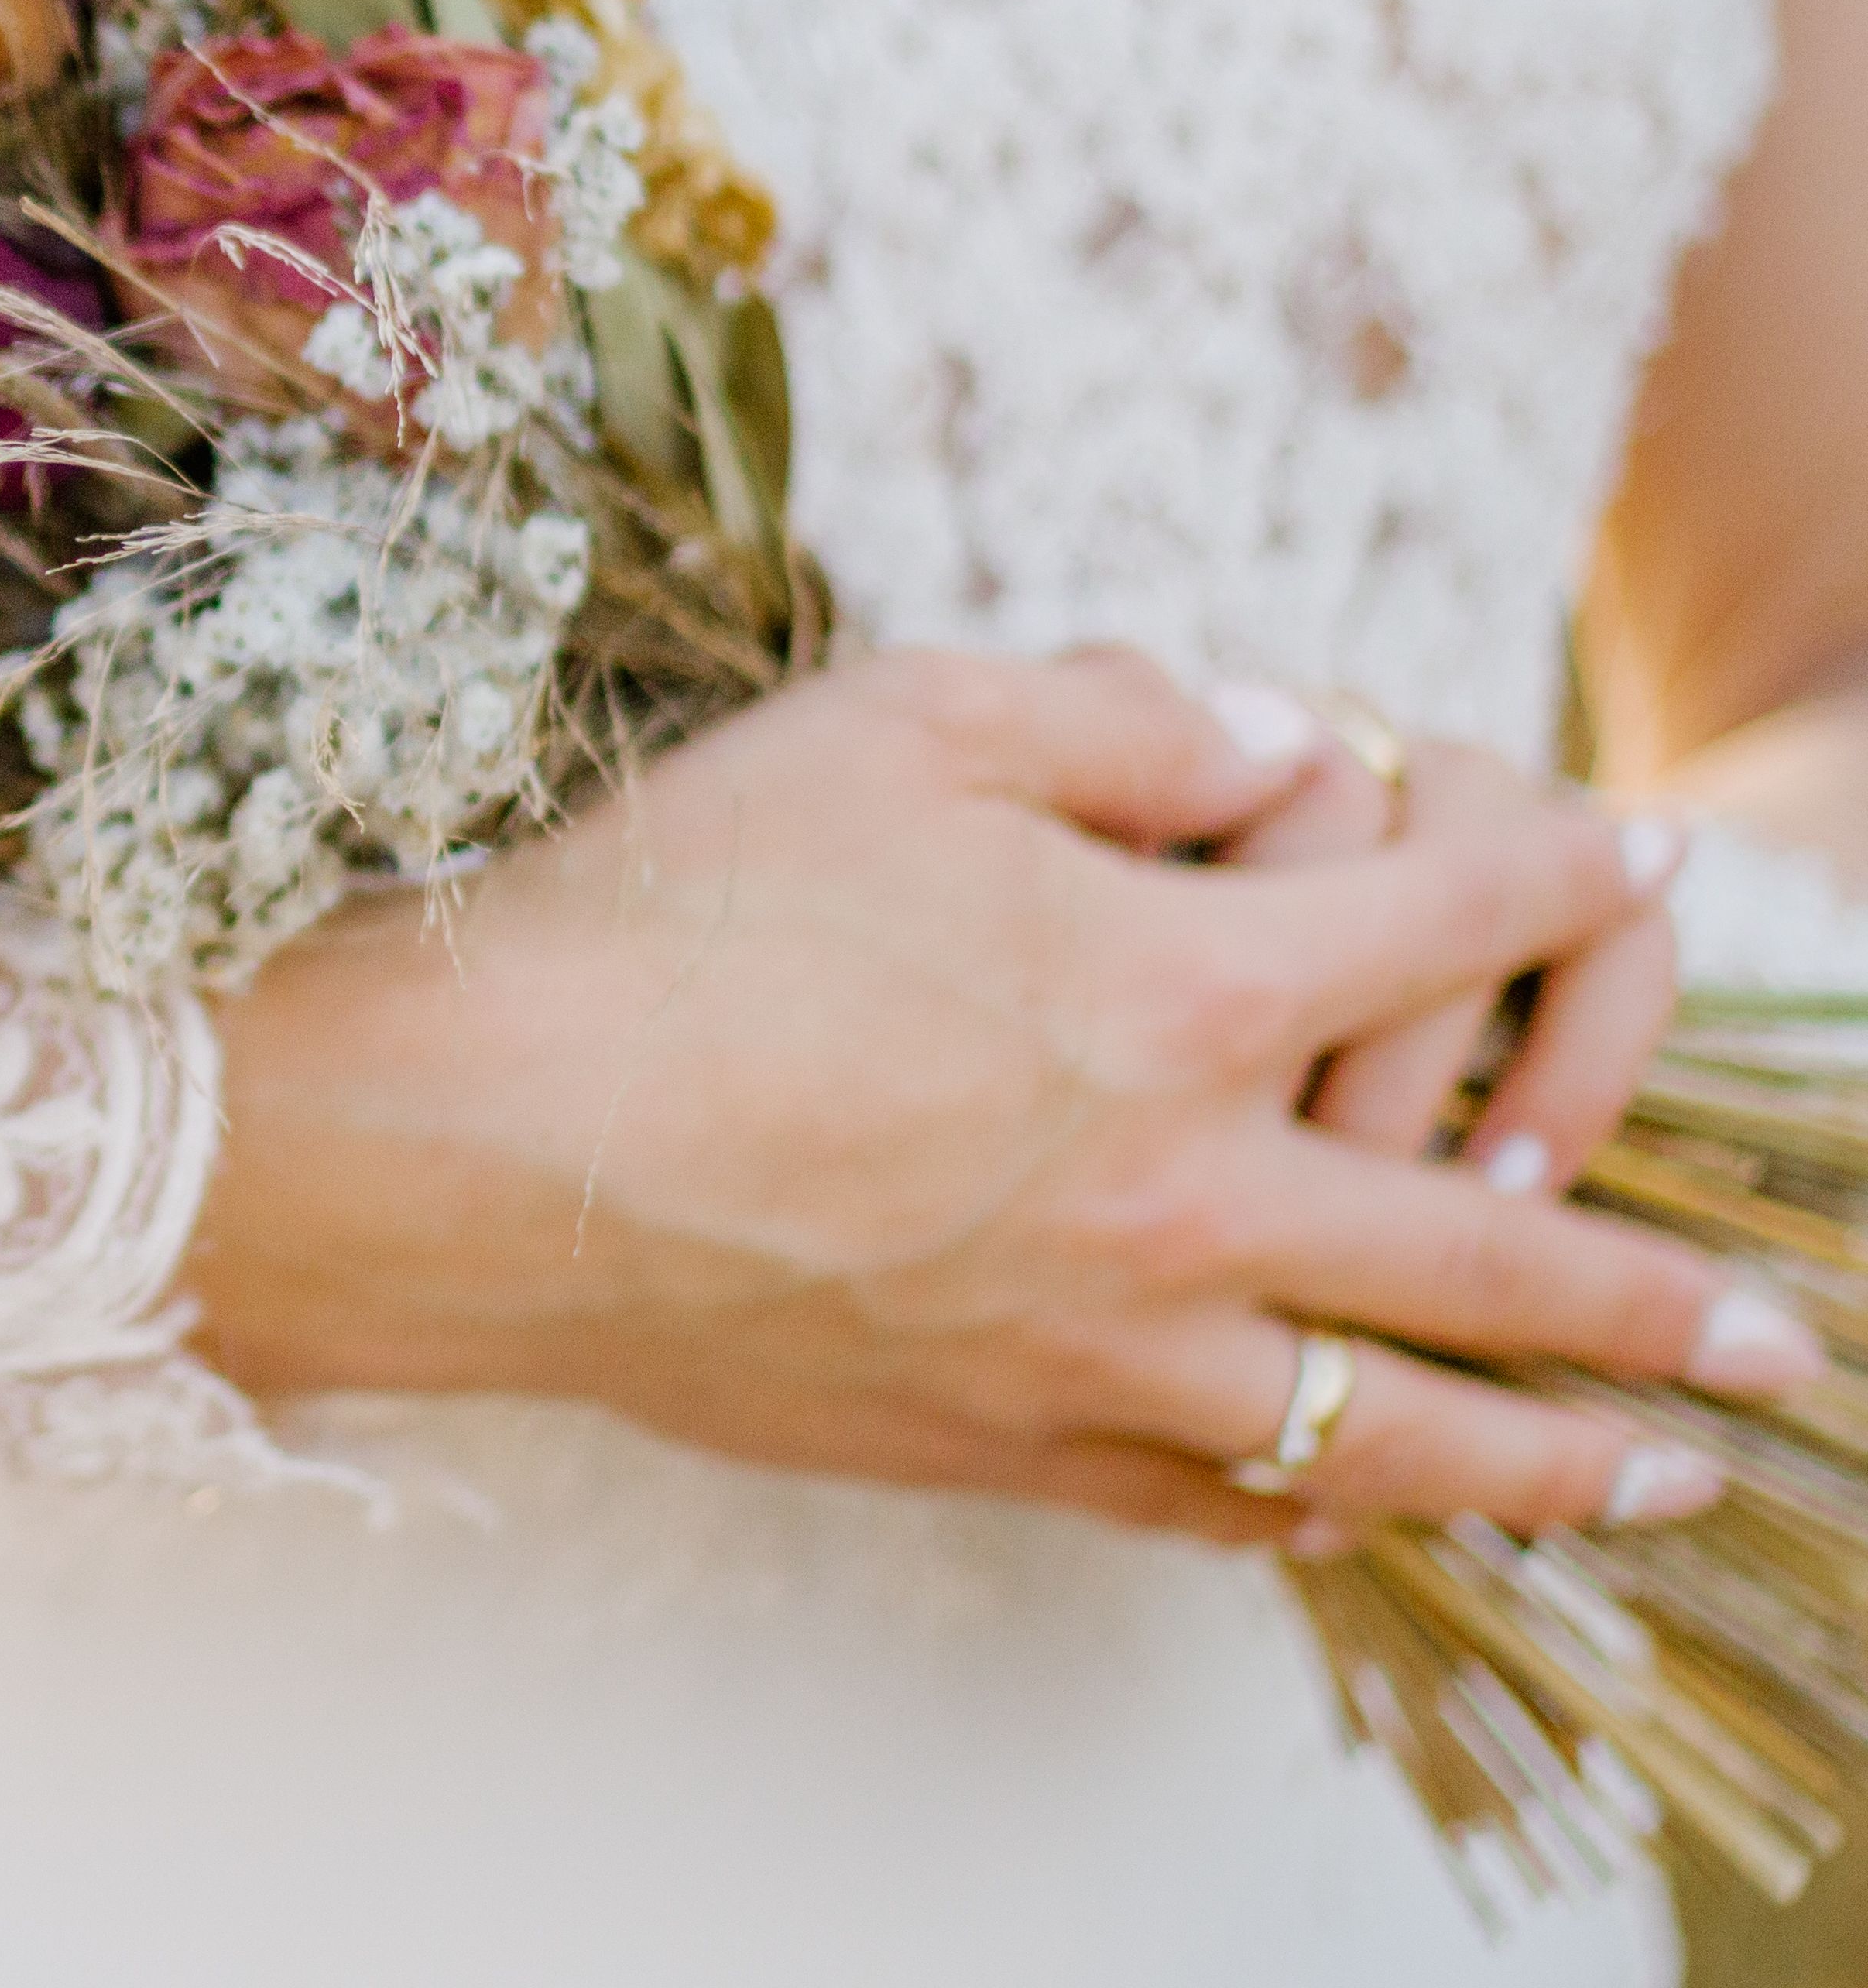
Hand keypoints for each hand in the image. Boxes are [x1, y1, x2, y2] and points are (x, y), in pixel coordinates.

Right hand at [184, 647, 1818, 1544]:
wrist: (488, 1141)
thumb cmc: (673, 910)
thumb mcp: (895, 723)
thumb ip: (1118, 713)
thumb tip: (1280, 742)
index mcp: (1172, 984)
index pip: (1448, 920)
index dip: (1555, 869)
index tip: (1628, 851)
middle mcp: (1183, 1190)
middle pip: (1502, 1253)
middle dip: (1665, 1289)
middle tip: (1784, 1330)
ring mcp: (1103, 1345)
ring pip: (1397, 1428)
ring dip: (1563, 1458)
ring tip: (1667, 1473)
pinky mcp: (1003, 1441)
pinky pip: (1219, 1509)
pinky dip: (1323, 1513)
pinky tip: (1372, 1511)